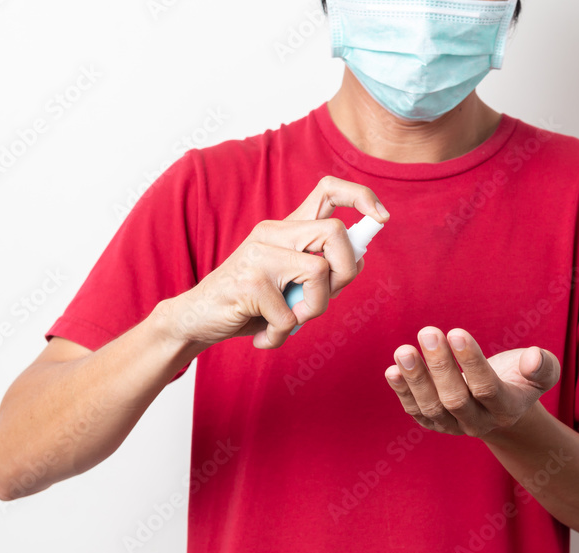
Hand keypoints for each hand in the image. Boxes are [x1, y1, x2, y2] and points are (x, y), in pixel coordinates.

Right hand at [164, 176, 388, 349]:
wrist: (196, 319)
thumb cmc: (250, 304)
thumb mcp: (291, 285)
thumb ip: (322, 271)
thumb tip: (360, 259)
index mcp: (287, 229)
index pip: (328, 190)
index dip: (361, 197)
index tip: (382, 218)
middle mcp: (273, 232)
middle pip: (335, 232)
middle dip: (345, 273)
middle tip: (324, 298)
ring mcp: (259, 254)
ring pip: (319, 272)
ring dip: (312, 309)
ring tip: (288, 322)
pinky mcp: (249, 281)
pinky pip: (290, 314)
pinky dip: (282, 334)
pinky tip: (265, 335)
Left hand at [384, 327, 560, 436]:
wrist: (500, 404)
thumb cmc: (520, 378)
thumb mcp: (542, 372)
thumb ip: (543, 366)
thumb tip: (533, 357)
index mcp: (506, 409)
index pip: (487, 389)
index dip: (471, 362)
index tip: (457, 332)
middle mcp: (478, 422)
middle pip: (455, 400)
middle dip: (440, 366)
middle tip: (428, 332)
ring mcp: (453, 426)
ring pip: (431, 407)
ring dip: (416, 379)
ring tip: (404, 351)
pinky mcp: (433, 422)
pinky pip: (415, 411)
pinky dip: (402, 391)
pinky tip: (393, 370)